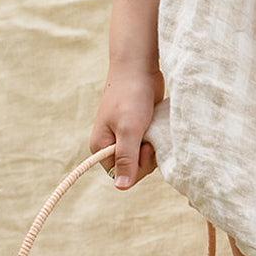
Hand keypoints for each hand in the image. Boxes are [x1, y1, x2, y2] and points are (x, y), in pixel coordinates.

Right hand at [89, 64, 164, 188]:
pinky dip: (155, 141)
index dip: (137, 167)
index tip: (144, 147)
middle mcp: (111, 145)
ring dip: (153, 148)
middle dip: (146, 157)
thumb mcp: (129, 130)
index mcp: (100, 147)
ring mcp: (124, 138)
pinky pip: (149, 147)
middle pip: (134, 169)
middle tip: (149, 136)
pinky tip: (155, 128)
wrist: (138, 68)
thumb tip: (121, 187)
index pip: (121, 175)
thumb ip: (126, 158)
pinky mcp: (137, 131)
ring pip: (143, 159)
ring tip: (151, 128)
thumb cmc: (131, 96)